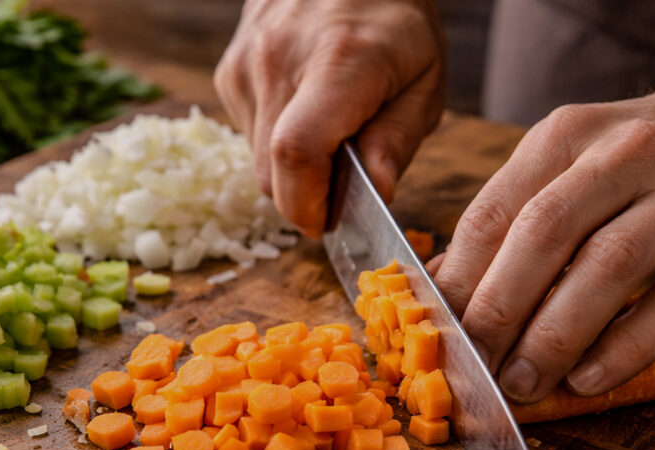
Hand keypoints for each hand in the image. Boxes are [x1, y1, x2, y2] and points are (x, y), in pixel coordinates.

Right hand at [214, 0, 444, 234]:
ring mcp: (246, 63)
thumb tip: (376, 192)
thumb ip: (398, 138)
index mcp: (337, 63)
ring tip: (329, 131)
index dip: (305, 203)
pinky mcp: (230, 70)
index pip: (295, 151)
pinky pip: (247, 135)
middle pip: (271, 171)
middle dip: (304, 197)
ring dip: (292, 169)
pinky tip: (304, 111)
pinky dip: (276, 142)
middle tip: (341, 185)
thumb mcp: (424, 78)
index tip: (327, 222)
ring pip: (256, 159)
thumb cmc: (396, 21)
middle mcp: (279, 60)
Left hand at [431, 63, 654, 403]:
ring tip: (523, 384)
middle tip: (473, 366)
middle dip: (498, 310)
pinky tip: (590, 379)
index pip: (495, 210)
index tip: (435, 331)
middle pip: (545, 235)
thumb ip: (512, 215)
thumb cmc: (648, 155)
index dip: (459, 279)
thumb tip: (441, 287)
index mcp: (569, 135)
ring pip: (611, 266)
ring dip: (556, 336)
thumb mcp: (574, 159)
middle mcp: (628, 154)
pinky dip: (628, 345)